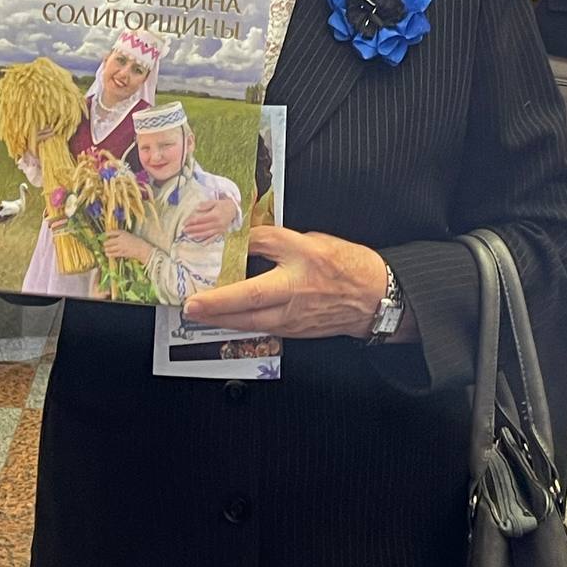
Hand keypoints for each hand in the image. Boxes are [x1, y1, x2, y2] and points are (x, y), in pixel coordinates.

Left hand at [103, 231, 152, 263]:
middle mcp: (121, 239)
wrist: (142, 249)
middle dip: (106, 243)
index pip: (114, 232)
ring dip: (107, 249)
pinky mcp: (122, 253)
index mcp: (124, 233)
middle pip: (110, 241)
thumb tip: (115, 238)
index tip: (105, 234)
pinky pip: (113, 254)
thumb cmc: (138, 241)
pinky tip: (107, 254)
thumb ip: (123, 236)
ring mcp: (121, 247)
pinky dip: (110, 254)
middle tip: (104, 244)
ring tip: (105, 249)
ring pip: (110, 248)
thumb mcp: (130, 235)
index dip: (108, 233)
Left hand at [182, 198, 236, 240]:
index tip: (185, 223)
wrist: (234, 209)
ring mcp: (220, 229)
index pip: (201, 219)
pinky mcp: (222, 232)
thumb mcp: (215, 202)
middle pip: (203, 227)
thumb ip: (206, 205)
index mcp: (215, 215)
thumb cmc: (222, 205)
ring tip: (189, 236)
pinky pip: (214, 238)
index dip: (192, 221)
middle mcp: (217, 223)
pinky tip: (202, 244)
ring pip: (207, 234)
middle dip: (192, 229)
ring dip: (197, 235)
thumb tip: (197, 208)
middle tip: (184, 230)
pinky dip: (208, 241)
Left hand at [183, 226, 387, 339]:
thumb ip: (280, 241)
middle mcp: (298, 288)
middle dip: (217, 301)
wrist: (374, 297)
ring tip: (197, 313)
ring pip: (252, 321)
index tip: (219, 236)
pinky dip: (240, 324)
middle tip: (191, 303)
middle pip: (252, 296)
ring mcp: (296, 315)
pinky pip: (262, 328)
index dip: (242, 240)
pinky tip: (224, 320)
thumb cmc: (347, 265)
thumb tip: (248, 240)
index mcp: (305, 258)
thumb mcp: (315, 241)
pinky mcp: (295, 330)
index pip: (268, 244)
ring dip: (221, 318)